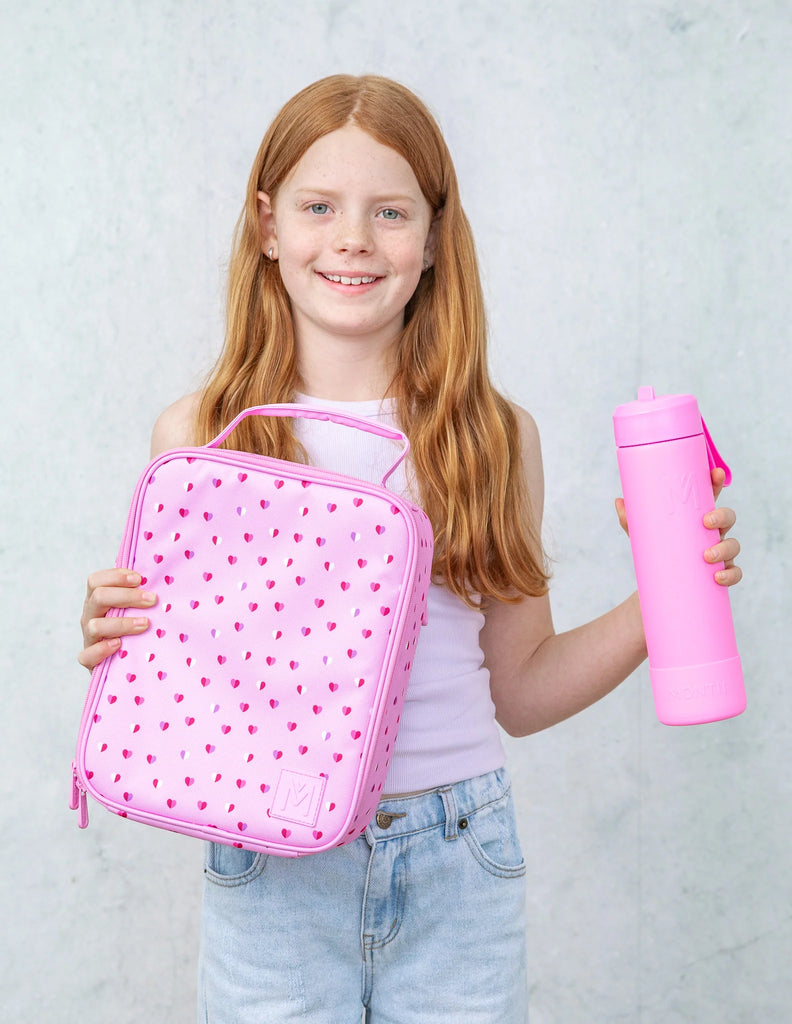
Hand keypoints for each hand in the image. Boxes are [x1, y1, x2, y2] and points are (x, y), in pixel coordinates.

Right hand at [78, 568, 156, 669]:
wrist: (124, 661)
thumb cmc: (133, 628)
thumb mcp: (133, 608)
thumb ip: (139, 595)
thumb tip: (161, 579)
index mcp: (97, 600)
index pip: (96, 581)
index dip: (116, 577)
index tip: (140, 579)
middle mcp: (90, 616)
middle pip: (98, 597)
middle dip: (127, 596)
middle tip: (152, 600)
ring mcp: (88, 637)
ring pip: (95, 625)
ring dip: (122, 623)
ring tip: (145, 624)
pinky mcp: (89, 660)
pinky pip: (87, 655)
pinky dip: (102, 649)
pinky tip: (118, 645)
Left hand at [615, 467, 741, 587]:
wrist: (659, 583)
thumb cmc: (655, 549)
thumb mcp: (641, 534)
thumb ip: (630, 519)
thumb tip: (619, 501)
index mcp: (696, 517)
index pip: (711, 495)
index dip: (717, 482)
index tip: (716, 473)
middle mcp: (712, 532)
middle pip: (728, 517)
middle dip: (722, 516)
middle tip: (706, 522)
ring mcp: (720, 552)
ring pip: (734, 545)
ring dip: (724, 549)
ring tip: (707, 556)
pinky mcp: (721, 572)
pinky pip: (736, 572)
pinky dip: (731, 574)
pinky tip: (718, 577)